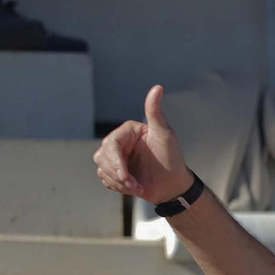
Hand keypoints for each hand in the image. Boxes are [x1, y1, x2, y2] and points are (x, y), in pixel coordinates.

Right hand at [93, 85, 192, 203]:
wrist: (174, 184)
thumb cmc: (172, 158)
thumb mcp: (164, 134)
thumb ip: (155, 112)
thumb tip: (158, 87)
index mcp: (127, 131)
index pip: (110, 144)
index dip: (115, 162)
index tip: (125, 176)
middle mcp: (119, 143)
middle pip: (101, 157)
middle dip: (117, 175)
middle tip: (134, 184)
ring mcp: (116, 158)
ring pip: (101, 169)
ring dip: (119, 183)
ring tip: (138, 186)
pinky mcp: (115, 172)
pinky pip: (105, 180)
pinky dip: (118, 188)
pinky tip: (134, 187)